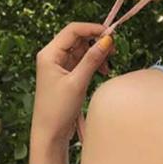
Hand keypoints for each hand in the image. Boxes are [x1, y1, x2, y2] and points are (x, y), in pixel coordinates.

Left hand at [31, 22, 116, 145]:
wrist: (49, 134)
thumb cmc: (57, 109)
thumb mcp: (77, 82)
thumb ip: (92, 59)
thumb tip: (107, 40)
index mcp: (49, 53)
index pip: (73, 30)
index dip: (92, 29)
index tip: (111, 34)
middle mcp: (52, 56)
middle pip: (78, 38)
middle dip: (96, 41)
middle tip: (113, 50)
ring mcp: (59, 65)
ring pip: (82, 49)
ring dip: (96, 53)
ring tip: (108, 64)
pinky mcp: (66, 75)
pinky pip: (82, 61)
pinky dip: (93, 63)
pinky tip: (103, 71)